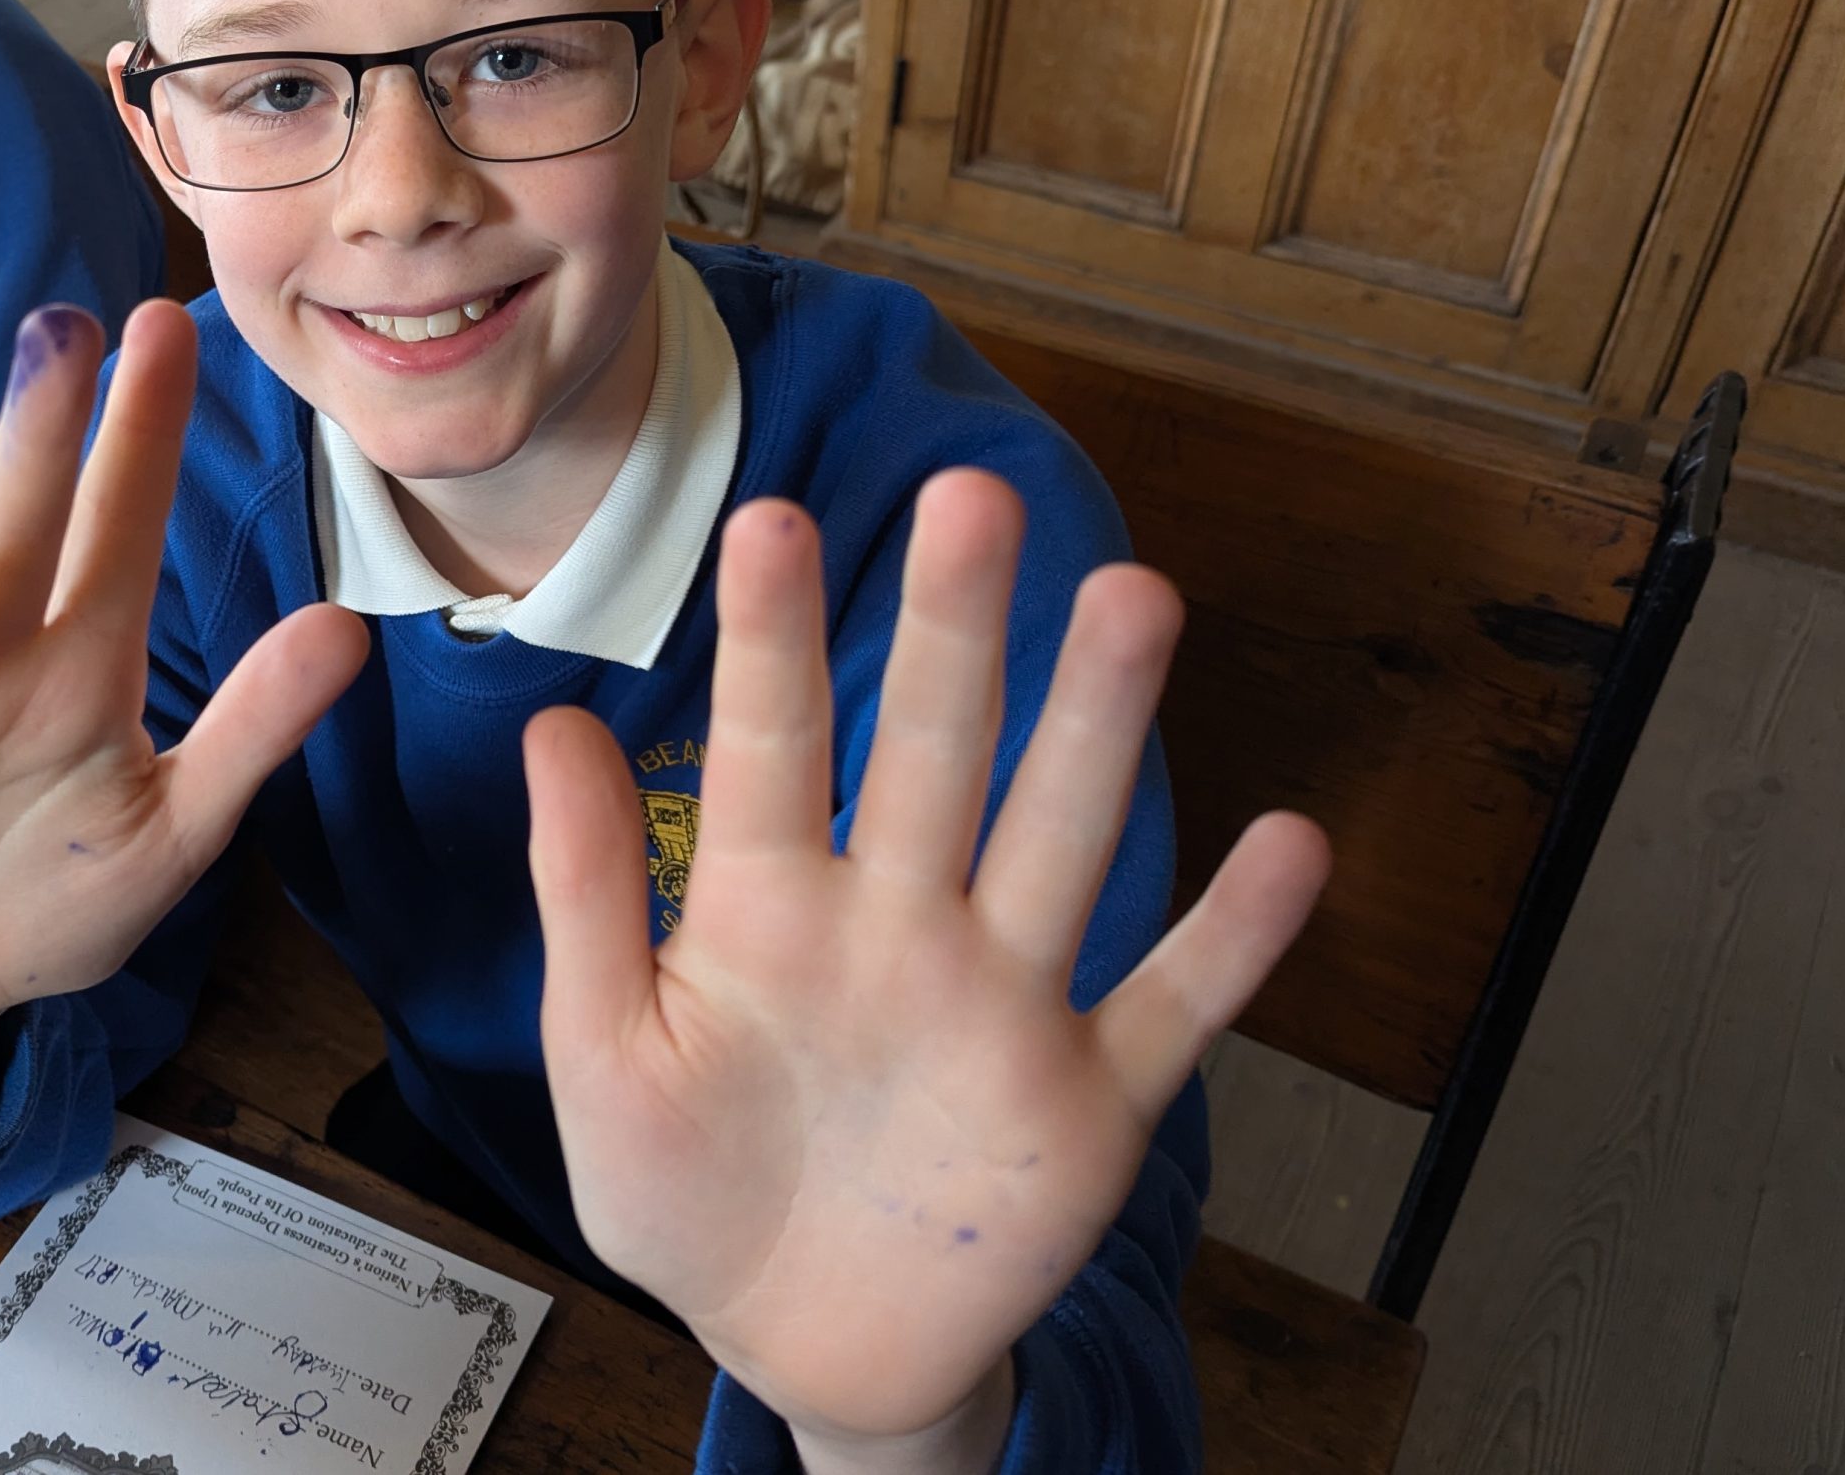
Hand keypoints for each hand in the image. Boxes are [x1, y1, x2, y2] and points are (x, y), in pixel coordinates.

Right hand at [0, 302, 370, 1115]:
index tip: (168, 326)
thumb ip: (251, 733)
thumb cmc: (60, 895)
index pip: (121, 536)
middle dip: (34, 451)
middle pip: (9, 546)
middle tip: (55, 334)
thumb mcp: (174, 830)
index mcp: (78, 670)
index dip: (145, 440)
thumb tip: (351, 630)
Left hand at [525, 472, 1328, 1465]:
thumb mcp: (602, 1050)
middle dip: (957, 631)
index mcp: (769, 909)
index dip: (770, 639)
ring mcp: (1001, 1005)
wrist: (797, 1345)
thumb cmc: (683, 1190)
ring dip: (1098, 728)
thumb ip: (582, 892)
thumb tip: (553, 723)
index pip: (772, 747)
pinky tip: (1291, 844)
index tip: (773, 519)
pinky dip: (1234, 939)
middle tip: (974, 498)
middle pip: (935, 756)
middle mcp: (899, 926)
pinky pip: (1173, 1008)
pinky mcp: (1086, 1104)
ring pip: (1057, 841)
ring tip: (1133, 599)